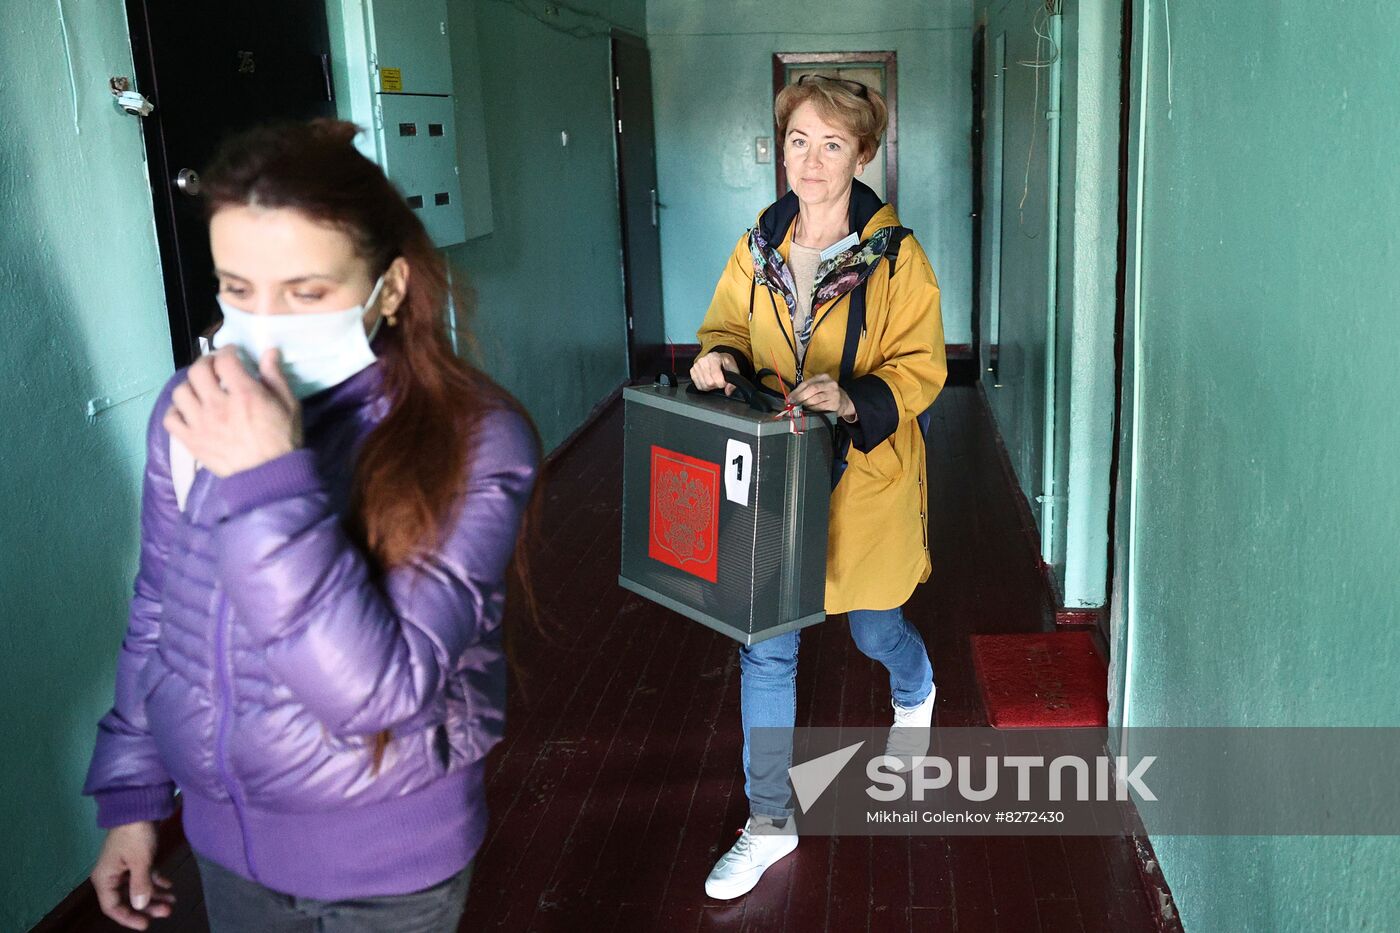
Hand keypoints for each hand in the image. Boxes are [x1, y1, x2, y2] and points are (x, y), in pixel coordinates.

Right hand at [91, 821, 175, 929]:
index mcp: (104, 878)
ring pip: (138, 888)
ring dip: (154, 895)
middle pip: (127, 898)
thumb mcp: (140, 861)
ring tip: (173, 901)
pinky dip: (156, 881)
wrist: (139, 805)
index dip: (128, 918)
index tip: (146, 925)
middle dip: (147, 906)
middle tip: (167, 911)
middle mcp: (112, 874)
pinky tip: (169, 886)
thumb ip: (140, 885)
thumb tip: (140, 907)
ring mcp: (124, 866)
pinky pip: (145, 876)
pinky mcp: (135, 858)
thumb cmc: (135, 834)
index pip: (112, 907)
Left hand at [164, 346, 302, 477]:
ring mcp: (201, 424)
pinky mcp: (191, 441)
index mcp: (244, 394)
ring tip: (200, 389)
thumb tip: (269, 352)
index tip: (232, 354)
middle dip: (206, 363)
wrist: (270, 477)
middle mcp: (218, 405)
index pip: (225, 360)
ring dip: (190, 385)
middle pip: (198, 371)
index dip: (227, 351)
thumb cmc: (283, 441)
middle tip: (214, 367)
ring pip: (181, 392)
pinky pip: (171, 419)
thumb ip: (276, 377)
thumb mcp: (289, 405)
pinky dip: (176, 411)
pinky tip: (188, 411)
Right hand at [690, 351, 738, 394]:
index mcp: (714, 357)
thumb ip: (733, 381)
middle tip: (719, 381)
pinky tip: (708, 381)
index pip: (715, 375)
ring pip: (703, 385)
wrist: (719, 359)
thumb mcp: (734, 369)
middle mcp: (703, 360)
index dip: (722, 383)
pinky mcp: (692, 372)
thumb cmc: (725, 364)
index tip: (725, 382)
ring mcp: (696, 366)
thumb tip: (728, 391)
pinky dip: (705, 387)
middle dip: (716, 385)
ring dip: (710, 387)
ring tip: (714, 381)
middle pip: (709, 382)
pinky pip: (698, 386)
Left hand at [789, 373, 855, 418]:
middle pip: (811, 389)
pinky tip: (809, 410)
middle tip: (792, 404)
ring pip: (815, 399)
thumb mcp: (818, 387)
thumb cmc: (827, 393)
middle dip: (800, 398)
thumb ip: (806, 389)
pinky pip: (819, 407)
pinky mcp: (835, 404)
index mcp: (823, 377)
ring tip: (800, 407)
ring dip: (805, 404)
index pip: (807, 383)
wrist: (844, 401)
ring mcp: (834, 394)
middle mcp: (830, 384)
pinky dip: (812, 409)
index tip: (789, 399)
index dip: (796, 391)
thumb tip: (790, 398)